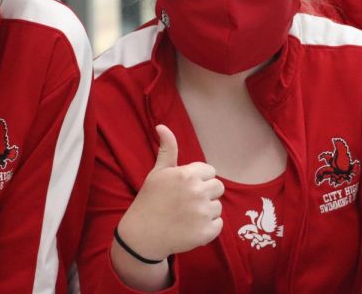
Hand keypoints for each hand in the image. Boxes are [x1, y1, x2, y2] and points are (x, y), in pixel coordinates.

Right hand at [116, 125, 223, 260]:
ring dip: (206, 211)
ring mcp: (203, 213)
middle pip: (218, 187)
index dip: (198, 179)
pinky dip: (208, 228)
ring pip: (218, 206)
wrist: (142, 235)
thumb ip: (167, 149)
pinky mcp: (206, 232)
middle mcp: (197, 192)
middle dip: (206, 193)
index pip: (210, 171)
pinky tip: (191, 227)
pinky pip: (219, 224)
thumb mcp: (158, 172)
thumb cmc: (150, 200)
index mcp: (187, 174)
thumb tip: (161, 126)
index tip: (184, 188)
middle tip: (187, 201)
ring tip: (187, 215)